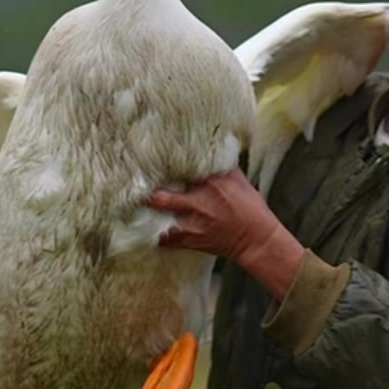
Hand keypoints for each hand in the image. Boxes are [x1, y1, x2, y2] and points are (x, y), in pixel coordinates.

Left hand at [146, 167, 303, 298]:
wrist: (256, 239)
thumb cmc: (249, 206)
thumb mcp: (237, 178)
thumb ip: (218, 164)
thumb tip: (203, 147)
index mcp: (210, 183)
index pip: (179, 169)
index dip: (160, 165)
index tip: (147, 160)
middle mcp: (199, 203)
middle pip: (161, 197)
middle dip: (146, 193)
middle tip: (132, 185)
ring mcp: (193, 225)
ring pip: (158, 220)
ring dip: (146, 214)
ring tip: (133, 206)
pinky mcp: (191, 241)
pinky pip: (164, 240)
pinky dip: (154, 234)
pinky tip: (146, 226)